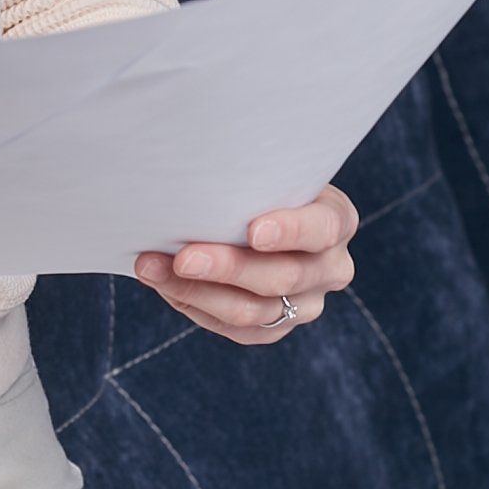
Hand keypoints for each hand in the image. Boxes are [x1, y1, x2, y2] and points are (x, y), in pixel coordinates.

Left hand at [133, 185, 360, 343]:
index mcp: (337, 220)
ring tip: (151, 268)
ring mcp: (306, 304)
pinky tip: (163, 284)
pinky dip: (194, 306)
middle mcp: (331, 267)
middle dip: (227, 267)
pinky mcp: (275, 328)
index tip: (253, 230)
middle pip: (282, 276)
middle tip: (182, 256)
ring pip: (253, 311)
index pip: (323, 227)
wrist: (251, 212)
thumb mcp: (267, 167)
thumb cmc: (256, 180)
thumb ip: (248, 168)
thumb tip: (194, 158)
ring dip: (196, 291)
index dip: (291, 230)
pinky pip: (235, 330)